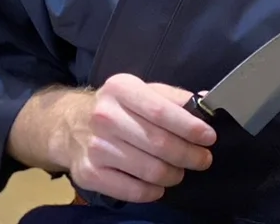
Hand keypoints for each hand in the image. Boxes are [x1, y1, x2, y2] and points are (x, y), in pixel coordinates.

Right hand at [58, 73, 216, 203]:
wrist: (70, 124)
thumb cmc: (117, 108)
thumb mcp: (141, 91)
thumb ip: (173, 97)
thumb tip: (207, 102)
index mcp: (120, 89)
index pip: (161, 111)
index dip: (190, 127)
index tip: (209, 137)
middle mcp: (104, 116)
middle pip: (159, 143)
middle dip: (189, 155)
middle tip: (203, 159)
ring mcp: (95, 147)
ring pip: (150, 170)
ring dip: (174, 174)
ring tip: (179, 171)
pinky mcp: (90, 173)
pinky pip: (134, 191)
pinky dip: (153, 191)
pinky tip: (158, 184)